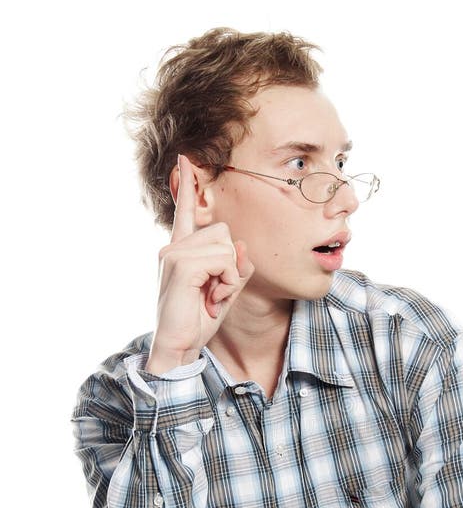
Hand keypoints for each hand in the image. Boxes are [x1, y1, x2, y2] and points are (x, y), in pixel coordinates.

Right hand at [146, 155, 253, 374]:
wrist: (177, 349)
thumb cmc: (197, 323)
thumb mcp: (224, 292)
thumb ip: (235, 268)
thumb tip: (243, 249)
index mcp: (181, 252)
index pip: (184, 213)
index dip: (186, 186)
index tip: (185, 159)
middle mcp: (174, 248)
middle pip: (224, 232)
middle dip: (231, 264)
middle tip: (216, 293)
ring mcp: (174, 254)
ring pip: (227, 246)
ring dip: (230, 276)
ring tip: (212, 298)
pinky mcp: (180, 265)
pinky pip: (223, 260)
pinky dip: (226, 282)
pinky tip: (212, 299)